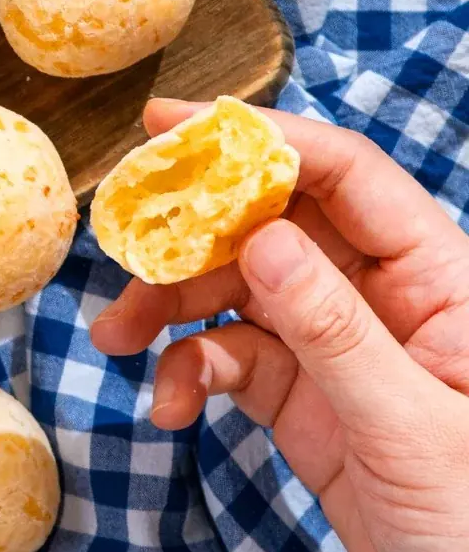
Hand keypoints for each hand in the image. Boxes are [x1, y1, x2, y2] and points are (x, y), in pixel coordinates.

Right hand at [92, 100, 468, 551]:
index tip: (171, 124)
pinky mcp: (300, 395)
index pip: (345, 177)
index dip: (260, 139)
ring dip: (170, 308)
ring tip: (115, 338)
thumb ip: (335, 330)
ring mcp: (336, 346)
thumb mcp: (412, 427)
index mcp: (440, 280)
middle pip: (270, 226)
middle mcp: (383, 297)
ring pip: (235, 290)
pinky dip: (187, 373)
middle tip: (121, 241)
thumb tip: (262, 238)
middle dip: (190, 236)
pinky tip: (170, 405)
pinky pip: (228, 357)